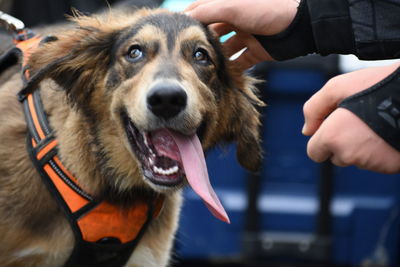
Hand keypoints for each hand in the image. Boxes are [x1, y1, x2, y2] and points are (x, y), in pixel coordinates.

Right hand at [185, 0, 299, 68]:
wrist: (301, 24)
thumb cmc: (268, 7)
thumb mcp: (233, 6)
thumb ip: (208, 11)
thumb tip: (185, 17)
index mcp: (227, 4)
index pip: (201, 12)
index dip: (187, 22)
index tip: (174, 36)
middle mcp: (235, 19)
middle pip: (211, 33)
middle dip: (201, 45)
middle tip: (187, 58)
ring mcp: (245, 36)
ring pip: (224, 50)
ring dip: (215, 59)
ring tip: (203, 69)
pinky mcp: (256, 51)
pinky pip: (239, 62)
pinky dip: (231, 70)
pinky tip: (222, 76)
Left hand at [303, 63, 399, 173]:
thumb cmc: (379, 86)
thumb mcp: (337, 86)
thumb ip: (314, 108)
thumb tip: (307, 131)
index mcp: (333, 136)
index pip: (314, 152)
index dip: (322, 139)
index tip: (334, 127)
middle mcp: (349, 154)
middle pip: (336, 157)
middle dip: (342, 143)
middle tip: (359, 121)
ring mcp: (372, 163)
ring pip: (357, 160)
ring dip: (361, 147)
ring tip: (376, 124)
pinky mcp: (391, 166)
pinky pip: (377, 163)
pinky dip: (380, 151)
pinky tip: (388, 132)